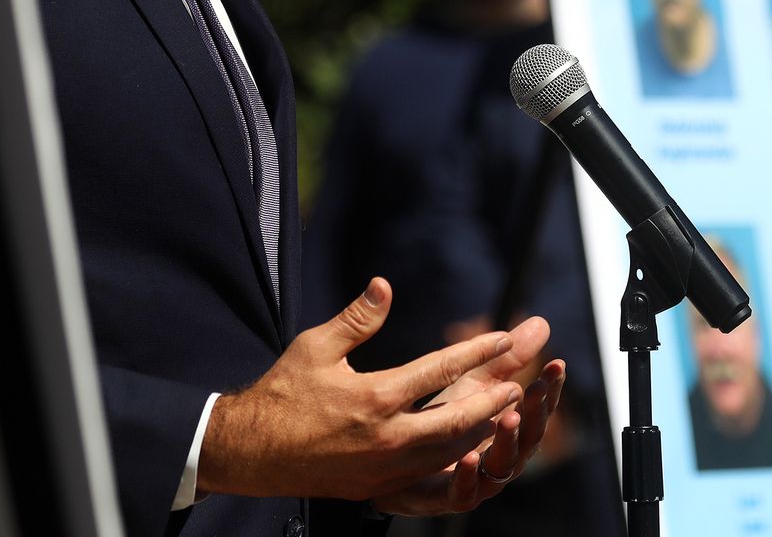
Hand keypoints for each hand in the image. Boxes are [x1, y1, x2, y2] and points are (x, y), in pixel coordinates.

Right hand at [195, 278, 525, 500]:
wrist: (253, 452)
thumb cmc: (284, 393)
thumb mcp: (316, 347)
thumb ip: (356, 318)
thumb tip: (384, 285)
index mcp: (374, 398)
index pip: (440, 370)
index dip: (476, 352)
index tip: (503, 338)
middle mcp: (386, 436)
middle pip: (458, 419)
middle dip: (492, 401)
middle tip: (518, 384)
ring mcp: (385, 467)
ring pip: (448, 451)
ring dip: (478, 431)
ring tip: (501, 412)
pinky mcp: (379, 485)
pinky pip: (428, 472)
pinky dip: (453, 456)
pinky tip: (465, 444)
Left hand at [372, 351, 567, 515]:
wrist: (395, 464)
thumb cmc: (441, 419)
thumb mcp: (475, 384)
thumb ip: (507, 359)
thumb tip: (542, 323)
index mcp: (510, 427)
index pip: (539, 408)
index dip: (551, 388)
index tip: (556, 364)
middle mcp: (501, 455)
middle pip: (529, 438)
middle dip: (536, 412)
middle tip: (536, 389)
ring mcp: (478, 479)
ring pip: (503, 466)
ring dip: (509, 442)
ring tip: (510, 417)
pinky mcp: (446, 497)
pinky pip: (464, 494)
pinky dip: (471, 478)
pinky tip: (470, 458)